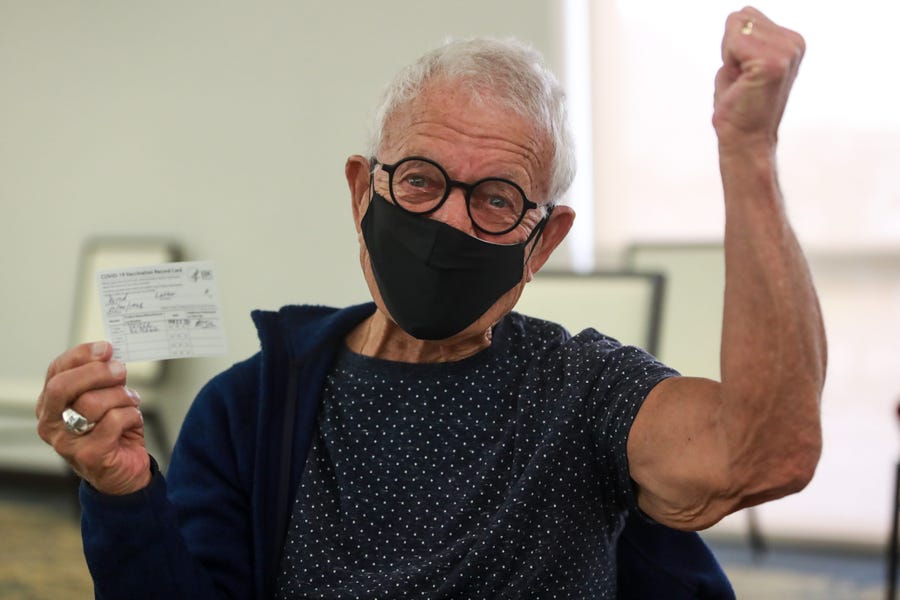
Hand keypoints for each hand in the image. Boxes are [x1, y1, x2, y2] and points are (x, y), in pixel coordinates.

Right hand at [36, 341, 150, 494]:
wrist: (124, 472)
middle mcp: (50, 423)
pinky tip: (133, 420)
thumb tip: (108, 354)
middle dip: (96, 373)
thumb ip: (101, 379)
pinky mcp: (89, 455)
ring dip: (121, 396)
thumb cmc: (113, 432)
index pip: (56, 372)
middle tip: (120, 370)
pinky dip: (130, 415)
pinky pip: (113, 422)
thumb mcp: (105, 399)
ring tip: (131, 402)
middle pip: (63, 386)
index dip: (81, 355)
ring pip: (92, 403)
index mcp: (50, 404)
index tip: (106, 348)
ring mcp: (66, 442)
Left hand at [713, 6, 804, 151]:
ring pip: (735, 26)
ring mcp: (786, 51)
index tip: (744, 72)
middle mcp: (794, 43)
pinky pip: (733, 41)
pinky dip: (729, 62)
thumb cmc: (739, 107)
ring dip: (729, 56)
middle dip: (730, 47)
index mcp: (790, 41)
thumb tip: (739, 15)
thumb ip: (743, 39)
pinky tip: (742, 83)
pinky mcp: (773, 63)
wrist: (745, 139)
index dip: (733, 45)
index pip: (746, 16)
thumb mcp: (742, 63)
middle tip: (741, 78)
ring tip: (742, 81)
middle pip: (740, 17)